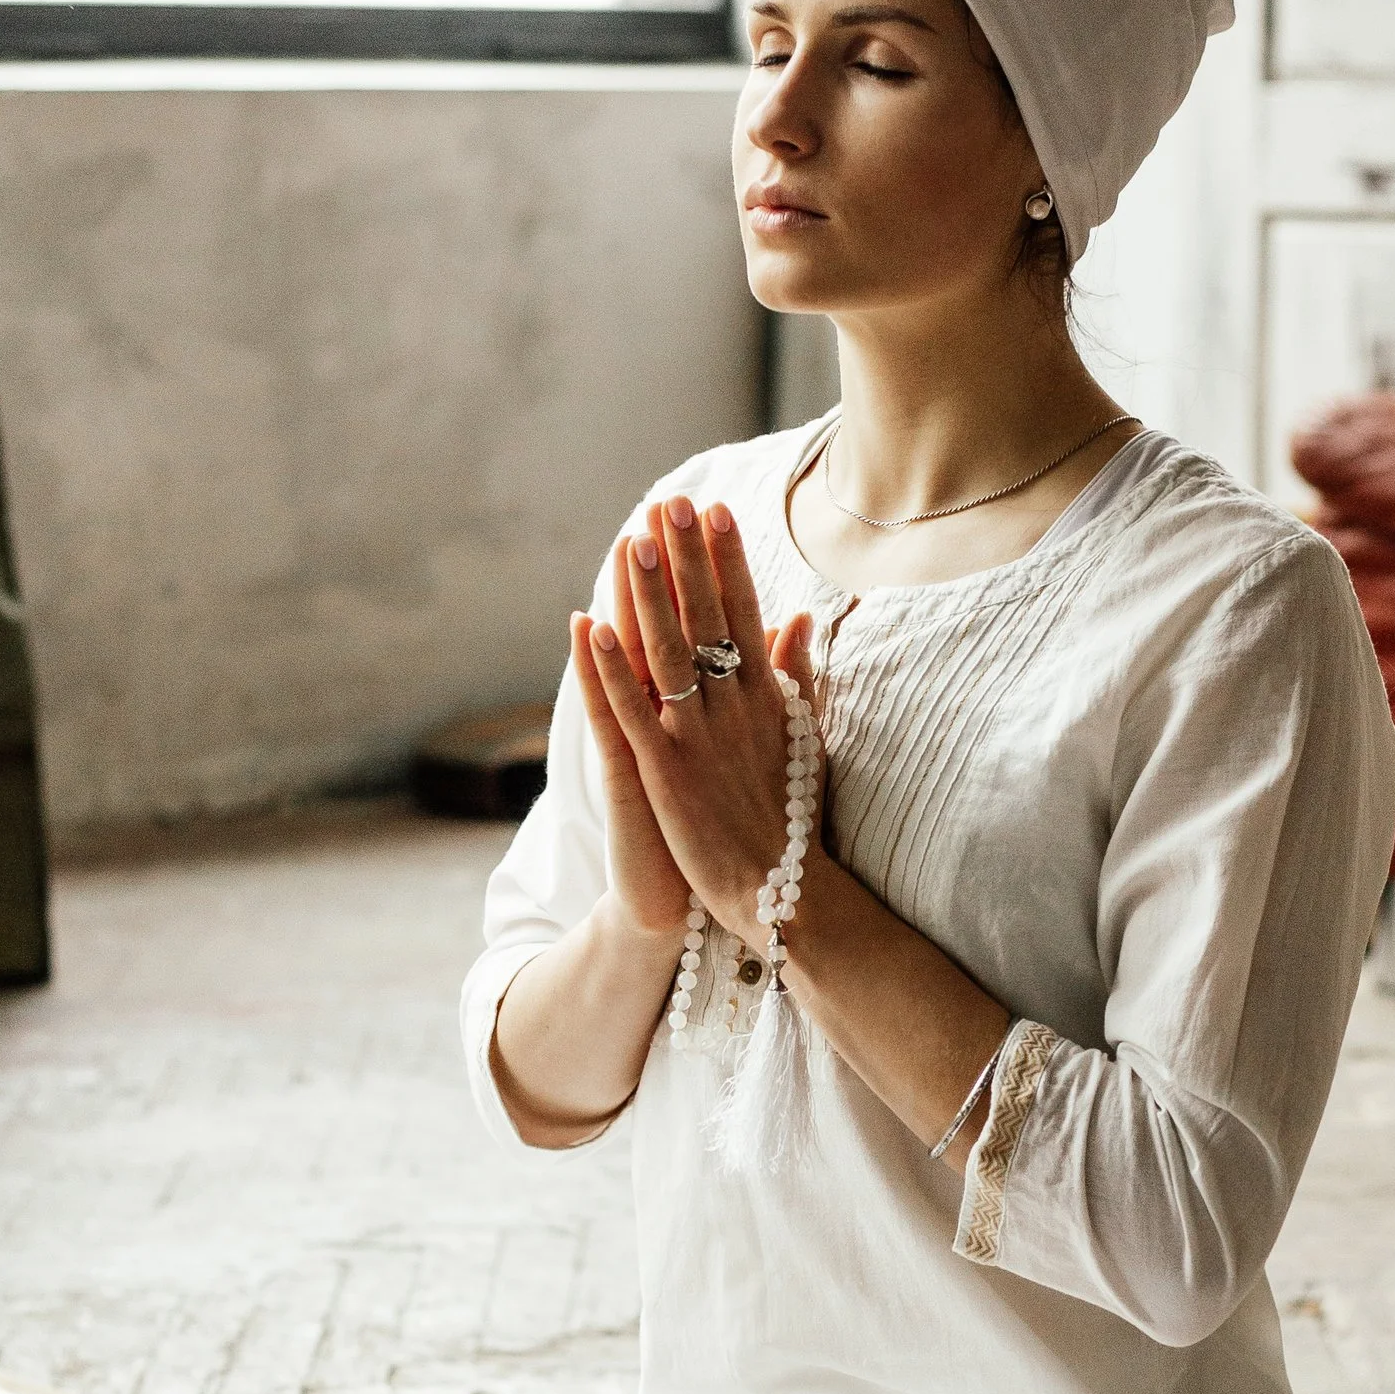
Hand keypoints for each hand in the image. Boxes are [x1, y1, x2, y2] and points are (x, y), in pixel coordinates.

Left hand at [583, 498, 818, 944]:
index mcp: (768, 696)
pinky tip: (591, 628)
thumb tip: (801, 615)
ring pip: (669, 652)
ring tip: (632, 541)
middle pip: (708, 618)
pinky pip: (633, 710)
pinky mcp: (665, 771)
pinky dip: (612, 669)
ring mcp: (698, 736)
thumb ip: (800, 674)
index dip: (730, 559)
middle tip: (673, 503)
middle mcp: (735, 706)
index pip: (746, 612)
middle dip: (688, 558)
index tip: (719, 510)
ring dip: (648, 595)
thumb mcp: (803, 735)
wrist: (782, 890)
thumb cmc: (790, 816)